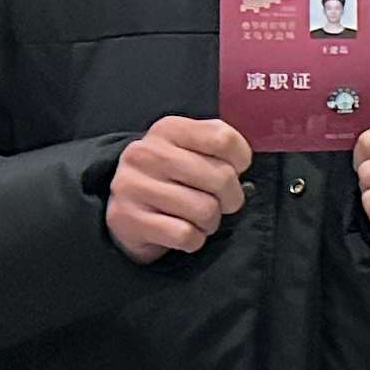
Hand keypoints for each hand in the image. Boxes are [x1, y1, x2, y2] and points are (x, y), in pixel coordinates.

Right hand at [106, 114, 251, 262]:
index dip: (241, 160)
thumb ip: (220, 148)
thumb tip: (243, 168)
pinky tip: (182, 231)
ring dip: (210, 221)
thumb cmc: (172, 177)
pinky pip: (185, 235)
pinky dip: (193, 240)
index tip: (235, 169)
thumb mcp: (191, 150)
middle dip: (231, 197)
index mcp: (168, 130)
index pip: (224, 139)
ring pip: (205, 210)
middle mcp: (146, 153)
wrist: (125, 206)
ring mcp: (133, 186)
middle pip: (222, 177)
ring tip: (198, 217)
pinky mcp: (128, 219)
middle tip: (221, 202)